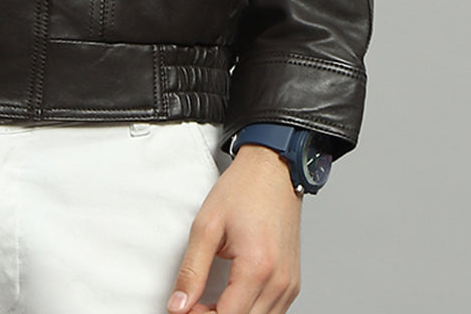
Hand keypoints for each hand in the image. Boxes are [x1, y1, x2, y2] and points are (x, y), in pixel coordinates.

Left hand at [167, 143, 301, 313]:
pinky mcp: (291, 283)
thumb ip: (191, 271)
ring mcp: (289, 284)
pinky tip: (230, 298)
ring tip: (208, 301)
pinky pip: (271, 313)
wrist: (273, 169)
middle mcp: (279, 282)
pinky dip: (249, 311)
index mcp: (258, 267)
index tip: (184, 308)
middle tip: (192, 304)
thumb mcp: (206, 225)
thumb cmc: (244, 190)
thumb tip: (179, 305)